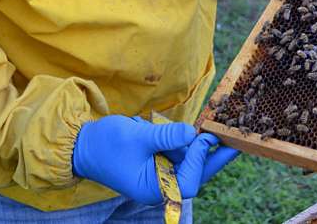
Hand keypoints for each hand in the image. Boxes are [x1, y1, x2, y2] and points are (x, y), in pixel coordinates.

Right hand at [72, 116, 238, 203]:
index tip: (204, 137)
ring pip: (188, 161)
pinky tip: (183, 129)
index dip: (199, 160)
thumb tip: (192, 134)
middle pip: (194, 173)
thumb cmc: (107, 144)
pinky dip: (182, 141)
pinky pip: (177, 153)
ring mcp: (158, 175)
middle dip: (212, 155)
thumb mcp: (138, 137)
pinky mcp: (157, 163)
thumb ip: (167, 136)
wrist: (82, 145)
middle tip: (234, 138)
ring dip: (194, 144)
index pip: (187, 181)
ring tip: (202, 126)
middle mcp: (160, 186)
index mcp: (153, 189)